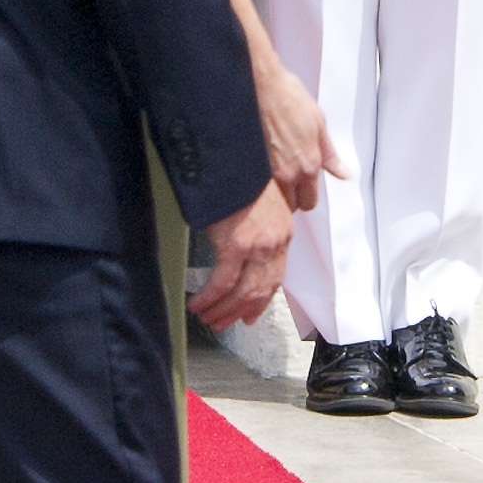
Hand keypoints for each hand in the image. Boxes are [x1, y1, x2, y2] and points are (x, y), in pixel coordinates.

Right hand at [192, 182, 291, 330]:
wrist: (232, 159)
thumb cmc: (240, 177)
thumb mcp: (258, 205)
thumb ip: (256, 230)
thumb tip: (241, 249)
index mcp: (283, 233)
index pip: (275, 277)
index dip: (262, 300)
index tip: (250, 313)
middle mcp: (276, 242)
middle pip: (261, 290)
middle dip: (240, 311)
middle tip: (224, 323)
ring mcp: (258, 245)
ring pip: (243, 291)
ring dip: (223, 309)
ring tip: (208, 318)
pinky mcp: (237, 245)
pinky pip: (222, 282)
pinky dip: (210, 297)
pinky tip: (199, 304)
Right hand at [256, 60, 346, 212]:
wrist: (261, 85)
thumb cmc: (288, 98)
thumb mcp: (319, 123)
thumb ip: (330, 154)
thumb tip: (343, 173)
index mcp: (308, 165)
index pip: (310, 200)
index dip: (309, 196)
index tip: (307, 189)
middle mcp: (287, 173)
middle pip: (292, 205)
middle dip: (293, 198)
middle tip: (292, 183)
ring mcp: (266, 171)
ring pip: (273, 200)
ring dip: (276, 195)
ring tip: (276, 178)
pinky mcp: (249, 165)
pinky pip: (257, 188)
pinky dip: (260, 187)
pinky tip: (262, 172)